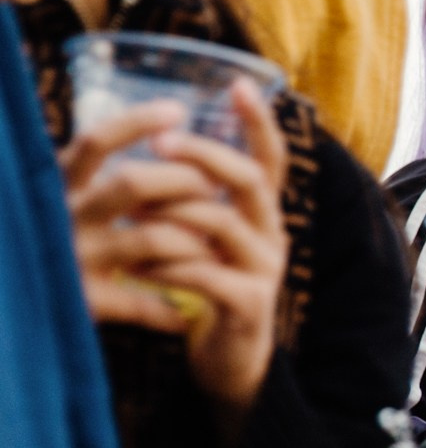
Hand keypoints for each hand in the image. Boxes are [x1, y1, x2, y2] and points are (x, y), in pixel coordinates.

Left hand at [60, 82, 289, 426]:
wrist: (232, 364)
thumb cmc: (208, 294)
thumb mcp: (208, 242)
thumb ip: (195, 203)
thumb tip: (153, 150)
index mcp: (262, 216)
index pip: (270, 160)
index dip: (258, 122)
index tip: (239, 83)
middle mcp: (273, 235)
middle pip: (248, 181)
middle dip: (203, 156)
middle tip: (158, 143)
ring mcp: (265, 270)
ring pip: (222, 223)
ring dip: (171, 212)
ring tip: (131, 210)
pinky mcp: (249, 305)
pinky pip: (206, 274)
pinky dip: (168, 266)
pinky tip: (138, 265)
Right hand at [60, 98, 219, 331]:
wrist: (13, 302)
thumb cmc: (54, 238)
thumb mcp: (67, 197)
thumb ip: (104, 172)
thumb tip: (169, 122)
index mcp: (58, 184)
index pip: (96, 142)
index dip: (137, 123)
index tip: (180, 110)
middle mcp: (62, 214)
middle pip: (134, 182)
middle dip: (186, 181)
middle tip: (214, 187)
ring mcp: (71, 255)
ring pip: (151, 238)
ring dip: (194, 241)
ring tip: (215, 246)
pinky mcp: (80, 300)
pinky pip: (141, 303)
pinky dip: (169, 310)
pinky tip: (186, 318)